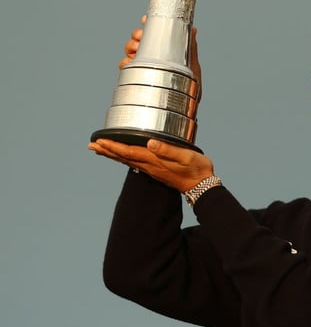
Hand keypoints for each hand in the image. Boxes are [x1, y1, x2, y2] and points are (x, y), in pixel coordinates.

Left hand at [88, 137, 214, 193]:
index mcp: (155, 160)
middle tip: (91, 145)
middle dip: (107, 150)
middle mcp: (150, 166)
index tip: (99, 141)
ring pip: (127, 160)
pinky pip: (134, 162)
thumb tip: (150, 142)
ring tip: (100, 149)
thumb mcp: (186, 156)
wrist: (203, 185)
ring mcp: (152, 169)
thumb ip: (168, 150)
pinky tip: (121, 155)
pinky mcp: (156, 170)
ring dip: (112, 154)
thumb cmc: (197, 169)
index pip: (129, 152)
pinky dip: (123, 157)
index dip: (113, 146)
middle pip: (123, 157)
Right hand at [119, 16, 202, 98]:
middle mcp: (152, 54)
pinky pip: (124, 66)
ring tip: (136, 50)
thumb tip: (194, 29)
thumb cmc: (191, 85)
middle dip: (137, 34)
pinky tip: (130, 62)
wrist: (184, 105)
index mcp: (165, 49)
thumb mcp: (192, 64)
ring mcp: (143, 64)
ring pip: (129, 49)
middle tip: (141, 37)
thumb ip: (191, 46)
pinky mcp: (136, 76)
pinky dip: (124, 62)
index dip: (147, 23)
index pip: (153, 32)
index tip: (145, 19)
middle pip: (137, 37)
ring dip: (131, 46)